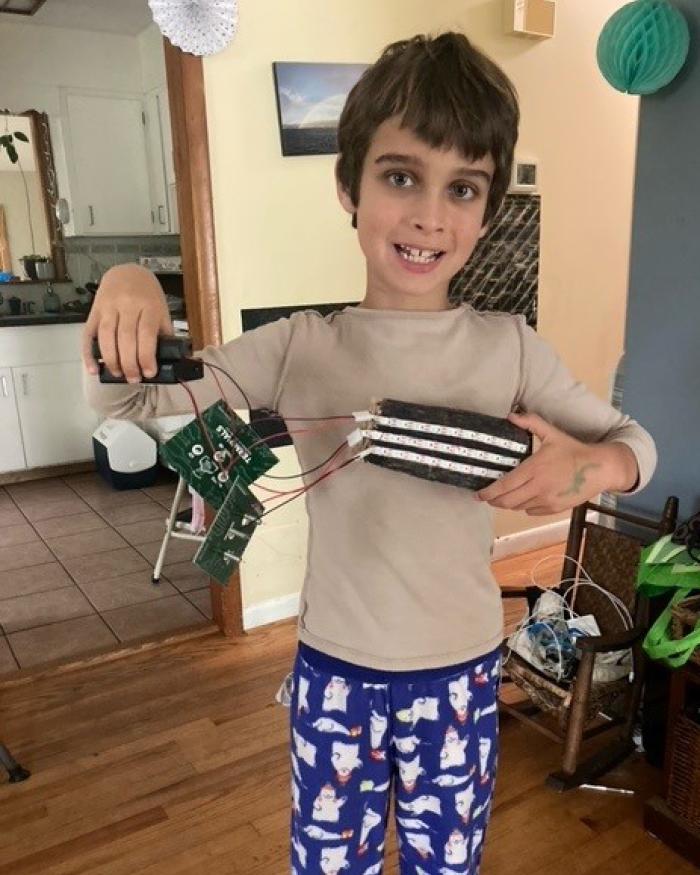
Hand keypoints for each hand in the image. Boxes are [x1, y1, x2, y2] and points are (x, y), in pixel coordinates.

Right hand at [81, 264, 172, 382]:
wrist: (127, 271)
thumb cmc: (148, 295)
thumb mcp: (161, 309)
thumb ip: (163, 332)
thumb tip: (169, 359)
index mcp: (148, 306)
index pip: (146, 334)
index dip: (146, 356)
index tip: (149, 373)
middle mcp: (127, 305)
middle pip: (125, 338)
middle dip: (129, 363)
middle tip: (133, 379)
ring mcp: (108, 307)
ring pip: (106, 336)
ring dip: (111, 360)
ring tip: (118, 374)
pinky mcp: (94, 310)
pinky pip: (88, 334)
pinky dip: (88, 353)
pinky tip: (93, 368)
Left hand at [476, 411, 636, 514]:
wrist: (600, 468)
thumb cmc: (574, 449)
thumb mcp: (552, 433)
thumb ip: (531, 423)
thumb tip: (511, 415)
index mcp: (534, 469)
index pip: (504, 485)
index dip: (488, 492)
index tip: (478, 494)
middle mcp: (538, 487)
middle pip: (508, 501)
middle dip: (494, 501)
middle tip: (488, 497)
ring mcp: (547, 500)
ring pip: (519, 507)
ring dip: (509, 504)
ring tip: (504, 497)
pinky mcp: (555, 508)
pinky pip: (532, 511)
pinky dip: (524, 507)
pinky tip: (524, 499)